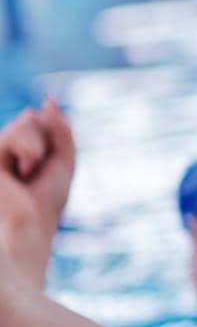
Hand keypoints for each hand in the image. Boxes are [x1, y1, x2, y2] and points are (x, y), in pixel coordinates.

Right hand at [0, 99, 75, 285]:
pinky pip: (14, 135)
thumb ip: (58, 129)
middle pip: (32, 118)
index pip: (40, 120)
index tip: (47, 166)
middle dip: (46, 141)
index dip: (53, 137)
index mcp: (20, 150)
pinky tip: (21, 171)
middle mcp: (4, 149)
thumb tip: (46, 100)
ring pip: (25, 121)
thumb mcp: (61, 160)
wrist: (29, 226)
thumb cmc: (46, 201)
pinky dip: (29, 151)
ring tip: (28, 171)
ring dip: (37, 147)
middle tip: (37, 170)